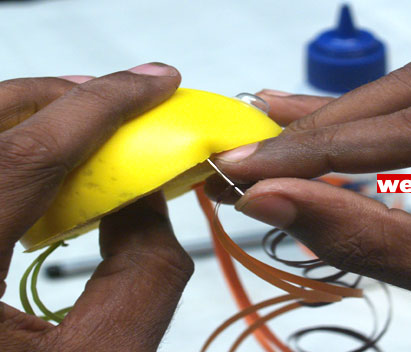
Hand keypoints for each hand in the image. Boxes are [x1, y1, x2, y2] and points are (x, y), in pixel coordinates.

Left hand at [0, 64, 193, 350]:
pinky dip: (10, 160)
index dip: (102, 106)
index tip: (156, 81)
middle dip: (52, 97)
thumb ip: (143, 269)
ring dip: (28, 123)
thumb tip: (149, 194)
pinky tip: (42, 175)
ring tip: (86, 127)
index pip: (24, 157)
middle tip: (116, 95)